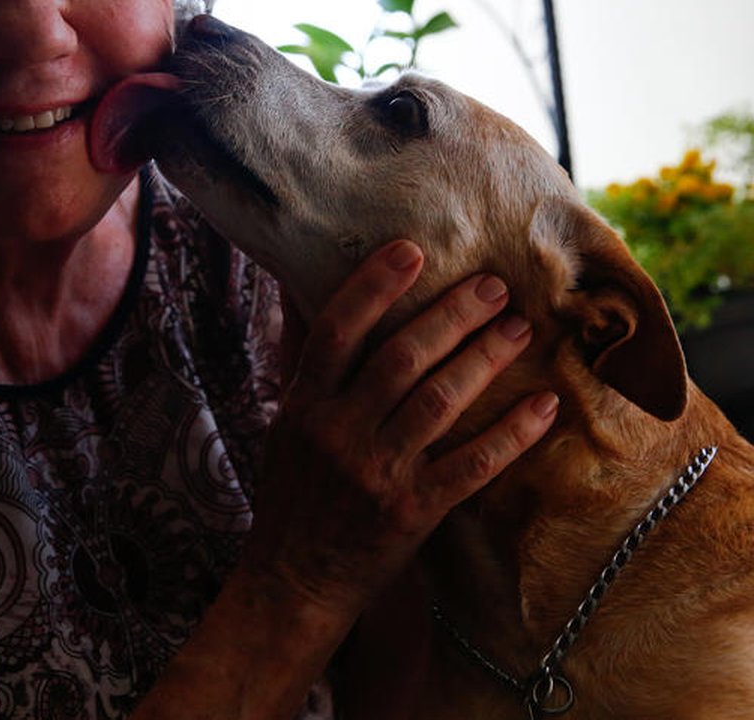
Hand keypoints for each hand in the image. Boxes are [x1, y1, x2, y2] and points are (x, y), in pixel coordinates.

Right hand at [244, 239, 556, 621]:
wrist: (293, 579)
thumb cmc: (293, 492)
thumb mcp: (286, 423)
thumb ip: (304, 365)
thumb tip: (305, 295)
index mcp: (304, 404)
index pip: (337, 330)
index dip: (374, 286)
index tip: (412, 249)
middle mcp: (338, 431)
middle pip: (400, 358)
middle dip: (451, 315)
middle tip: (493, 286)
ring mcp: (377, 473)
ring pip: (438, 402)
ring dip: (484, 359)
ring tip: (519, 327)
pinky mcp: (412, 512)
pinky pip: (471, 466)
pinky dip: (510, 433)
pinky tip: (543, 404)